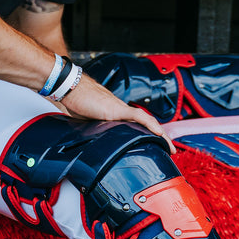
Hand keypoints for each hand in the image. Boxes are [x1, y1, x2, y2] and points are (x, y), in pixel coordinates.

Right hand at [59, 75, 174, 150]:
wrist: (69, 88)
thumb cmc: (74, 102)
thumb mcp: (85, 122)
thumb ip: (94, 130)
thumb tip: (94, 145)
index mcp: (114, 115)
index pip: (136, 126)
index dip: (147, 135)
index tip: (155, 146)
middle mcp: (120, 111)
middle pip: (145, 125)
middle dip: (159, 137)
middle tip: (169, 150)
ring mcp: (119, 109)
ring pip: (146, 121)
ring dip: (160, 134)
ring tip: (169, 146)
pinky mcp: (116, 109)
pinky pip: (138, 117)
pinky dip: (150, 125)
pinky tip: (160, 133)